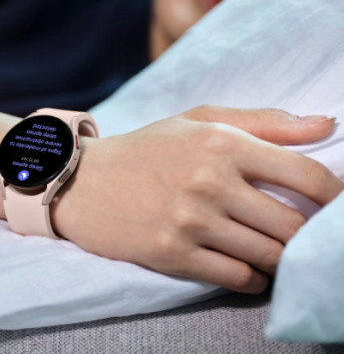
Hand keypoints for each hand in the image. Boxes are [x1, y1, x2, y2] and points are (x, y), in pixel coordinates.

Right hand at [52, 106, 341, 292]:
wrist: (81, 181)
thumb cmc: (145, 148)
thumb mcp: (197, 121)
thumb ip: (264, 122)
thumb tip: (329, 124)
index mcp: (221, 143)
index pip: (307, 175)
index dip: (334, 196)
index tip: (333, 206)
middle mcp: (209, 182)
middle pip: (293, 224)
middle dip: (304, 233)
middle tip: (295, 231)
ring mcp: (190, 221)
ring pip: (269, 254)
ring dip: (278, 256)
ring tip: (269, 248)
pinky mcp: (172, 254)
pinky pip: (238, 277)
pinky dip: (252, 277)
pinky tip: (245, 264)